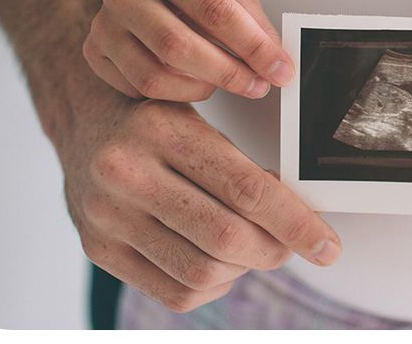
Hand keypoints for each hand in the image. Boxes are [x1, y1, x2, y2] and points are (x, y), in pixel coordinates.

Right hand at [58, 92, 341, 311]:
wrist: (84, 128)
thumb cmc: (154, 122)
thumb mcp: (196, 118)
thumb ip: (242, 163)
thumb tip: (301, 212)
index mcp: (160, 130)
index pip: (246, 188)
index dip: (296, 222)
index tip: (327, 244)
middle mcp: (126, 173)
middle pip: (226, 236)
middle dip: (275, 249)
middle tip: (294, 245)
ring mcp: (107, 216)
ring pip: (203, 271)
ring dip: (246, 268)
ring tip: (255, 247)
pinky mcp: (98, 250)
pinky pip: (175, 292)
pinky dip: (214, 285)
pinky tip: (220, 261)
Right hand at [83, 0, 294, 101]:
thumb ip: (255, 23)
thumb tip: (278, 64)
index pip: (214, 10)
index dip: (253, 45)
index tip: (280, 69)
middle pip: (180, 46)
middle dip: (229, 73)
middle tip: (259, 86)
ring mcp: (104, 23)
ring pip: (154, 76)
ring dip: (200, 88)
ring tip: (224, 82)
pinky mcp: (94, 52)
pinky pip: (137, 90)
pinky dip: (173, 94)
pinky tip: (191, 82)